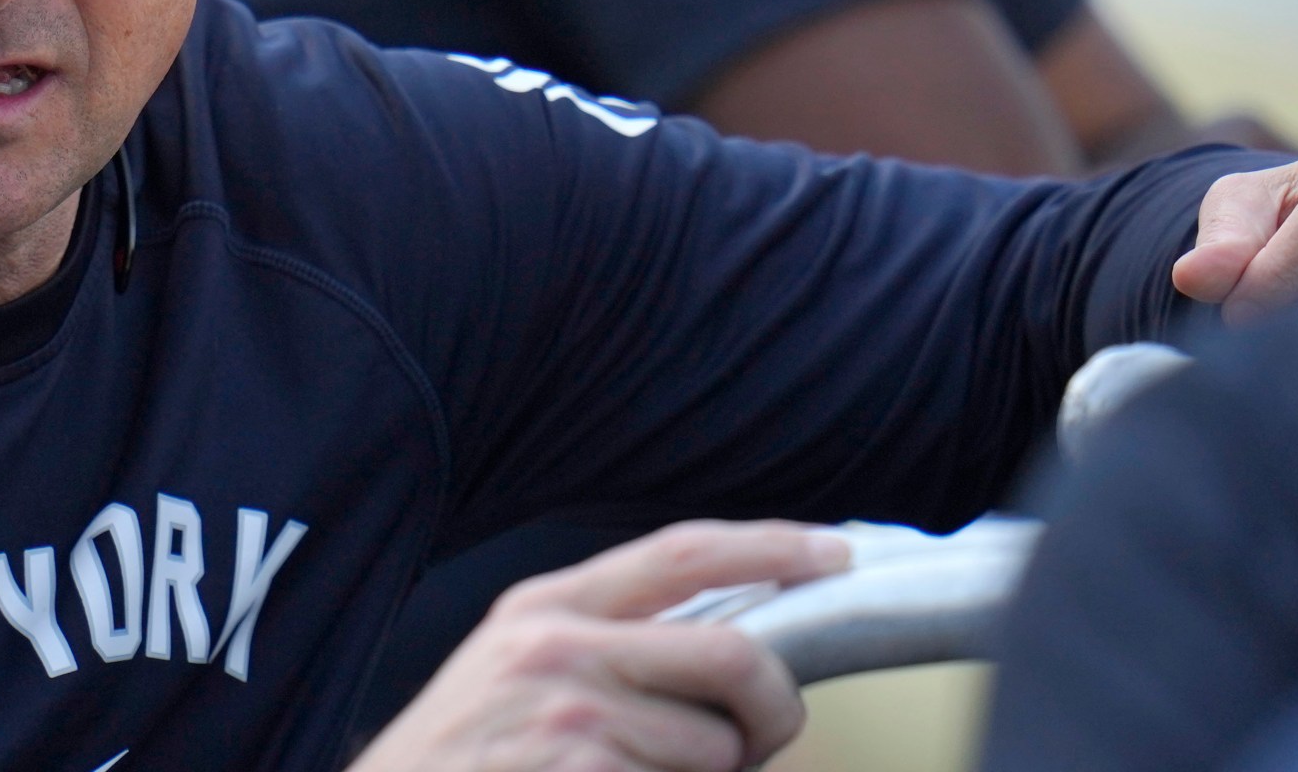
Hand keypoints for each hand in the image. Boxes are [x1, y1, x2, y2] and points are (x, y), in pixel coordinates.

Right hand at [349, 521, 849, 771]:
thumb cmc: (464, 756)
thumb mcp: (517, 667)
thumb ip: (609, 641)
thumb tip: (729, 647)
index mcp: (545, 606)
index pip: (681, 552)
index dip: (770, 547)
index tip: (833, 553)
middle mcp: (557, 647)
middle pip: (732, 654)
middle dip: (772, 708)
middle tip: (760, 739)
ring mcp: (569, 716)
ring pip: (717, 752)